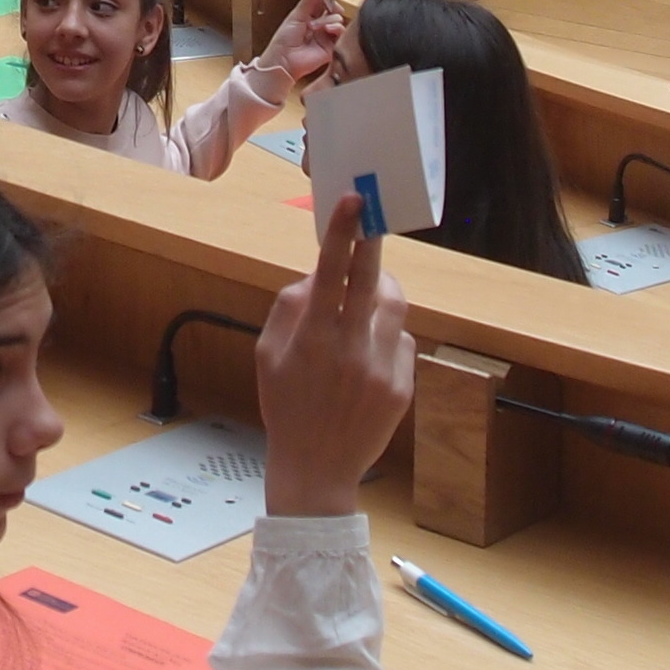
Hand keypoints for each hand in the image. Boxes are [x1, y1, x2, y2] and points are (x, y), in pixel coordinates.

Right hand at [257, 197, 415, 515]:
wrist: (316, 469)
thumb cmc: (286, 407)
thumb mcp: (267, 355)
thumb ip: (289, 308)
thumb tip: (317, 273)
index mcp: (313, 339)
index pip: (331, 272)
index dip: (343, 232)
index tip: (353, 200)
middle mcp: (351, 350)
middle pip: (373, 282)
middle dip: (373, 245)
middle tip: (372, 220)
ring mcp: (381, 370)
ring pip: (395, 308)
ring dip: (381, 294)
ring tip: (363, 302)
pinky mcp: (402, 387)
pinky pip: (402, 342)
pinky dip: (386, 336)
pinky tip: (367, 354)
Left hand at [262, 0, 344, 92]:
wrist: (284, 60)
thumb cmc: (284, 40)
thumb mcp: (296, 15)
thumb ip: (309, 0)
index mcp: (309, 16)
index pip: (323, 2)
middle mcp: (319, 25)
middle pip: (333, 10)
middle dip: (329, 8)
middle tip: (325, 9)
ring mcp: (325, 36)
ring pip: (338, 20)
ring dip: (329, 20)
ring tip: (317, 27)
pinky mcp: (331, 47)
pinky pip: (341, 34)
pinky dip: (337, 29)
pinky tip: (328, 30)